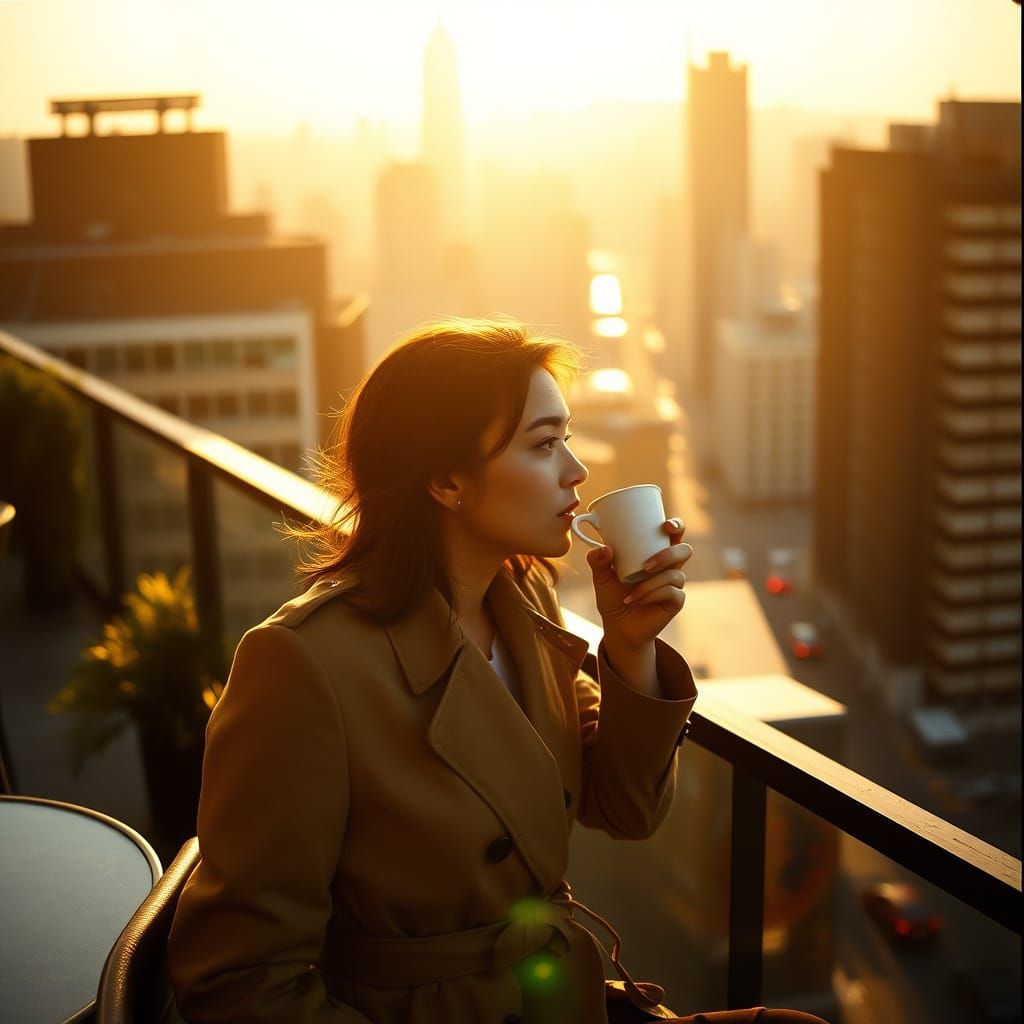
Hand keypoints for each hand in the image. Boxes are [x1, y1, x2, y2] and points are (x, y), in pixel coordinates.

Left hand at [587, 518, 691, 652]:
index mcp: (656, 553)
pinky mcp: (675, 602)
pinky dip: (652, 595)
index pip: (674, 534)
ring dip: (652, 582)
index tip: (665, 525)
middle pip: (684, 550)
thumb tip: (603, 549)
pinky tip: (635, 599)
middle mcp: (669, 566)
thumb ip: (598, 562)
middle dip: (668, 555)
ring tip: (631, 590)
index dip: (676, 526)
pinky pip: (672, 593)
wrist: (618, 627)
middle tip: (646, 565)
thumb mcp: (601, 578)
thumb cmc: (613, 596)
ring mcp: (674, 584)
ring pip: (676, 575)